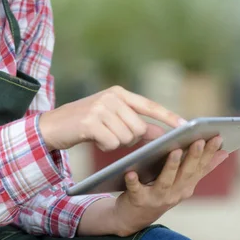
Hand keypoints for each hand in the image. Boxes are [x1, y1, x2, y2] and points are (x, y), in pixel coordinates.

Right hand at [38, 85, 184, 150]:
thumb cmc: (85, 124)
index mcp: (119, 93)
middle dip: (130, 138)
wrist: (52, 125)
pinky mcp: (90, 122)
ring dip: (116, 143)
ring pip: (127, 137)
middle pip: (139, 128)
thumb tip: (161, 133)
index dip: (168, 116)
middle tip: (113, 135)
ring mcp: (100, 108)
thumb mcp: (111, 118)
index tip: (186, 126)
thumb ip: (135, 123)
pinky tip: (94, 139)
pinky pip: (112, 143)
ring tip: (101, 135)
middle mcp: (111, 97)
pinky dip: (105, 146)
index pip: (150, 105)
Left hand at [112, 135, 228, 236]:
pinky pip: (136, 190)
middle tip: (199, 139)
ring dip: (171, 166)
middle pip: (186, 173)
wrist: (133, 218)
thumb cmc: (160, 192)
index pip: (201, 167)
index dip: (210, 153)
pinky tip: (130, 173)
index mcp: (186, 186)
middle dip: (194, 156)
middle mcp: (175, 193)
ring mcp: (157, 198)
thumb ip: (201, 168)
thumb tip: (224, 152)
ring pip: (165, 182)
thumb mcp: (183, 182)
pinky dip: (133, 182)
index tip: (218, 137)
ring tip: (174, 151)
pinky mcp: (138, 201)